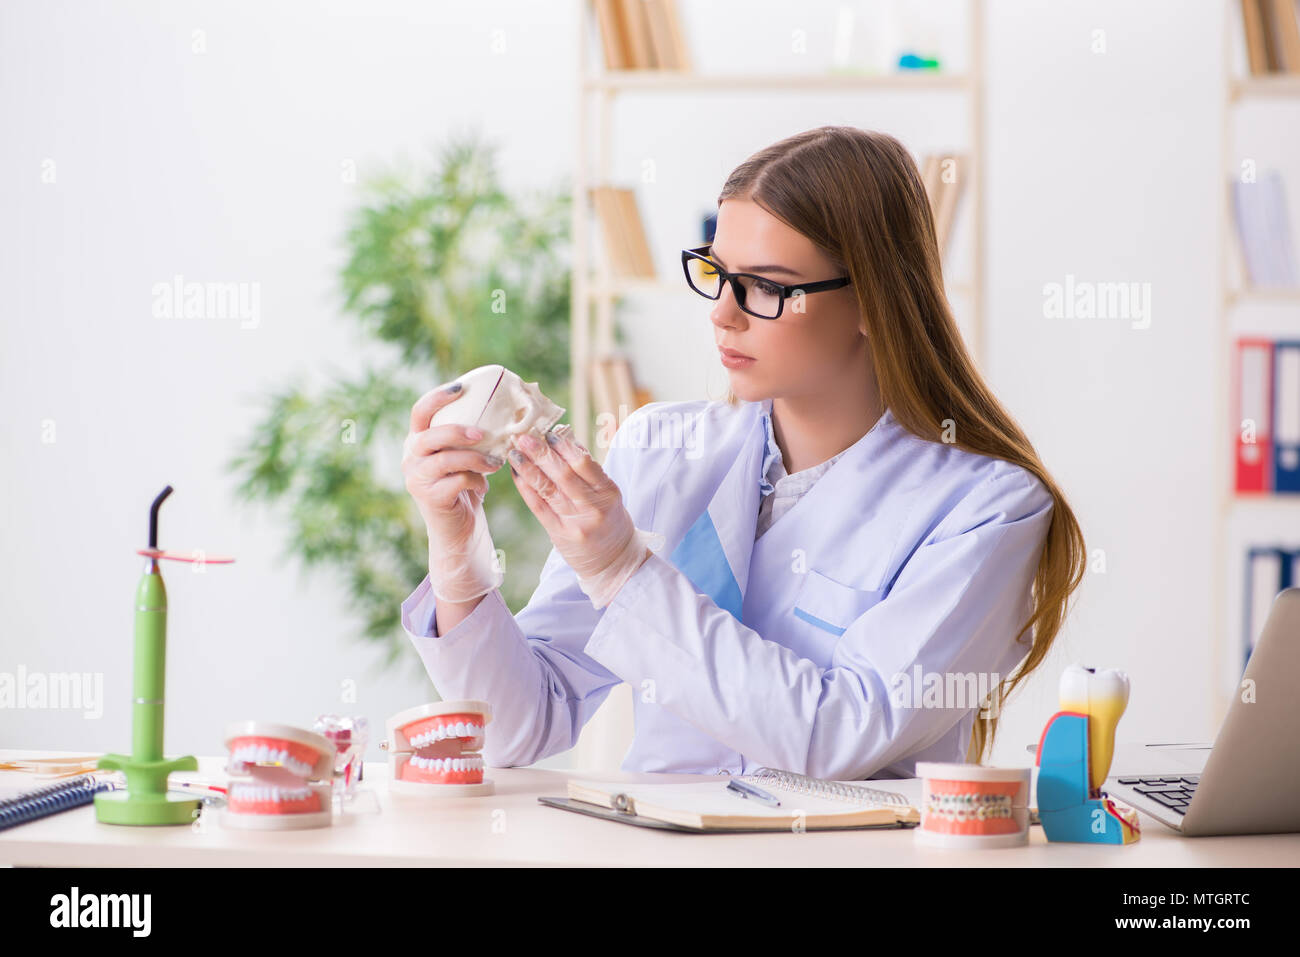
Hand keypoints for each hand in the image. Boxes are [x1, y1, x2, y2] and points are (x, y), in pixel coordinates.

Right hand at [403, 382, 507, 600]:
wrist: (458, 528)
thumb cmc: (465, 485)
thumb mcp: (464, 456)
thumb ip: (470, 436)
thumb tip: (504, 409)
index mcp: (418, 440)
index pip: (420, 411)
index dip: (438, 397)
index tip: (462, 386)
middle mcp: (411, 457)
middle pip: (429, 435)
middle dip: (458, 431)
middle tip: (482, 434)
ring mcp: (417, 479)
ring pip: (445, 459)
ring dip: (475, 458)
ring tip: (495, 464)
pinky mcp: (430, 498)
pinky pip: (456, 481)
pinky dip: (476, 480)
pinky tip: (484, 487)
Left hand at [507, 429, 653, 606]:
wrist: (614, 560)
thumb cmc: (610, 519)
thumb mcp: (608, 493)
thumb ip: (589, 470)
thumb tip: (565, 438)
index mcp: (608, 493)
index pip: (584, 464)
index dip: (564, 447)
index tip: (549, 432)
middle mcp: (593, 508)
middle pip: (563, 475)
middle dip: (541, 454)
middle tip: (524, 437)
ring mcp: (575, 523)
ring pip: (548, 490)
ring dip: (528, 468)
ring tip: (514, 452)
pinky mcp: (559, 534)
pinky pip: (539, 507)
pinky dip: (526, 489)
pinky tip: (517, 474)